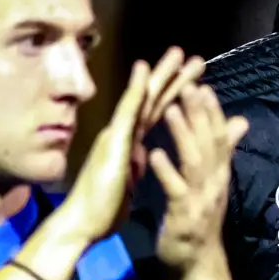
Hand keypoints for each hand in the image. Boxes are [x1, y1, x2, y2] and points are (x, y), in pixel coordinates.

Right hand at [60, 48, 204, 243]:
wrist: (82, 226)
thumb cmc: (103, 208)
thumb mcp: (130, 182)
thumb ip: (137, 165)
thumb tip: (143, 156)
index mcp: (131, 143)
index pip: (158, 113)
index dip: (176, 95)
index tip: (196, 80)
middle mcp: (124, 134)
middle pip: (153, 100)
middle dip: (173, 78)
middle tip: (194, 56)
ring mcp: (117, 135)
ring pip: (143, 98)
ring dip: (160, 74)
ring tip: (178, 53)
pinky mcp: (113, 143)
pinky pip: (127, 112)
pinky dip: (135, 89)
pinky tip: (143, 70)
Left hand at [148, 83, 248, 273]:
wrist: (198, 264)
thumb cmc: (201, 220)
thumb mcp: (214, 183)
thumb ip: (224, 151)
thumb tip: (240, 122)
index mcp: (219, 174)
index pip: (219, 137)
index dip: (212, 112)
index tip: (204, 86)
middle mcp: (214, 182)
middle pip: (209, 143)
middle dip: (199, 114)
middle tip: (189, 87)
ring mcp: (200, 199)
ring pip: (194, 161)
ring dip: (183, 134)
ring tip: (170, 110)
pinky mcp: (184, 215)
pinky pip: (176, 189)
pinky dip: (167, 170)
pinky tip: (155, 153)